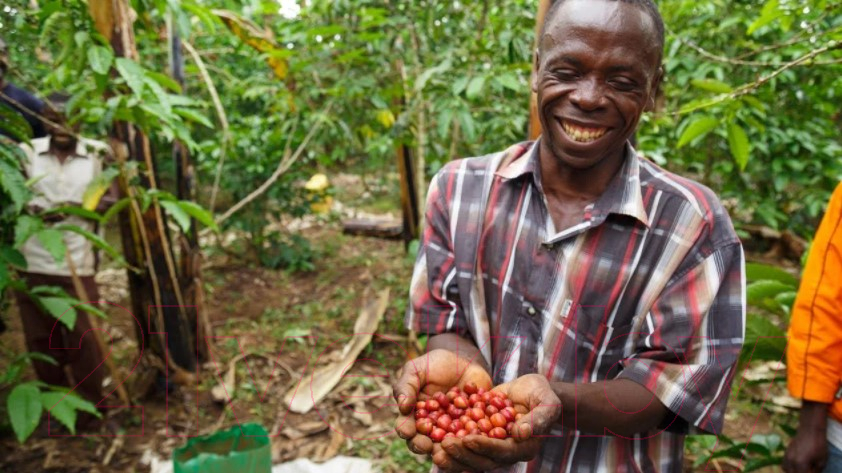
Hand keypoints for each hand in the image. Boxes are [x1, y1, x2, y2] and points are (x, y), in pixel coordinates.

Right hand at [393, 349, 491, 456]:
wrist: (464, 360)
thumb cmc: (435, 364)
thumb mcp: (416, 369)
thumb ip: (407, 386)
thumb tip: (402, 406)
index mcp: (413, 416)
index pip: (405, 426)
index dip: (405, 430)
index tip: (408, 431)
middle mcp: (431, 428)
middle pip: (423, 442)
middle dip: (423, 445)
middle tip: (426, 446)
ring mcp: (452, 430)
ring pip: (447, 445)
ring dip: (446, 448)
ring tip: (448, 447)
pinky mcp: (471, 428)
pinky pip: (471, 436)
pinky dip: (471, 438)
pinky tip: (473, 437)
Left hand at [431, 374, 560, 471]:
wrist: (530, 390)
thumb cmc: (542, 394)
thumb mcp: (546, 402)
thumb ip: (538, 418)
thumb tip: (522, 433)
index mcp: (523, 447)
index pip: (502, 451)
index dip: (485, 446)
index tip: (468, 438)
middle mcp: (506, 452)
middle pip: (483, 460)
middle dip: (463, 453)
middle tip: (445, 444)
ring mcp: (492, 447)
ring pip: (470, 457)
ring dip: (453, 456)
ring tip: (435, 449)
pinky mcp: (481, 438)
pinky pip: (464, 446)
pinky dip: (450, 446)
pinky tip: (433, 440)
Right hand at [783, 427, 827, 472]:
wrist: (810, 429)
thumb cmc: (818, 445)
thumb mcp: (822, 460)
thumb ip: (816, 470)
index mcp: (801, 464)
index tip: (814, 471)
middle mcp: (791, 461)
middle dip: (801, 472)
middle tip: (809, 470)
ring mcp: (787, 456)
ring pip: (786, 470)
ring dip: (793, 471)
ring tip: (802, 469)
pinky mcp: (786, 452)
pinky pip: (784, 464)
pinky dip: (789, 467)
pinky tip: (796, 465)